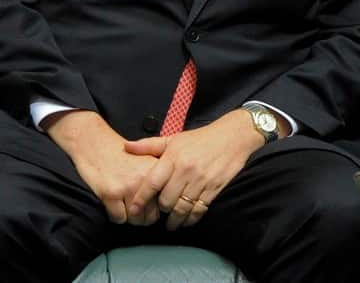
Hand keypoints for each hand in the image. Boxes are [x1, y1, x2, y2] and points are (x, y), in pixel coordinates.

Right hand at [43, 110, 160, 223]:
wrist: (96, 145)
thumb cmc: (122, 155)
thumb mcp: (148, 161)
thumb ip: (161, 178)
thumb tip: (167, 204)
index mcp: (157, 171)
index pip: (166, 203)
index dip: (158, 208)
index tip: (151, 205)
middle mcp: (145, 179)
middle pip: (152, 216)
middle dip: (143, 216)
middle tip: (134, 206)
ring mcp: (128, 186)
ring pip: (135, 219)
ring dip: (129, 216)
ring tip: (124, 203)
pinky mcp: (111, 194)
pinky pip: (119, 218)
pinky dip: (115, 215)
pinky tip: (113, 202)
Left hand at [123, 109, 266, 229]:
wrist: (233, 136)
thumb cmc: (200, 138)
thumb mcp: (174, 138)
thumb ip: (149, 145)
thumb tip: (126, 147)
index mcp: (173, 157)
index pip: (152, 183)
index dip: (141, 200)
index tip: (134, 211)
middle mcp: (185, 170)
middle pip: (166, 201)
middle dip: (160, 210)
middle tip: (157, 214)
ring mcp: (200, 181)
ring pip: (181, 208)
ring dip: (174, 220)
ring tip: (170, 224)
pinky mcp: (214, 189)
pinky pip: (199, 210)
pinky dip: (191, 219)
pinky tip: (186, 221)